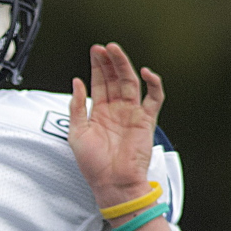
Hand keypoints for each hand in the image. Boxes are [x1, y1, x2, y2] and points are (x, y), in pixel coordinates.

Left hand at [68, 42, 164, 206]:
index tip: (95, 51)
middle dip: (109, 61)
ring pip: (131, 82)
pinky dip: (153, 84)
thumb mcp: (76, 132)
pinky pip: (154, 98)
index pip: (99, 82)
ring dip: (124, 65)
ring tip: (116, 51)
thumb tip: (76, 82)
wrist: (112, 183)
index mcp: (99, 112)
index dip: (97, 66)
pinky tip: (145, 72)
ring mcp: (132, 113)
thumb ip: (76, 107)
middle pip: (114, 78)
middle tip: (104, 47)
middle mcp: (116, 110)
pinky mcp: (146, 120)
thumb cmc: (93, 164)